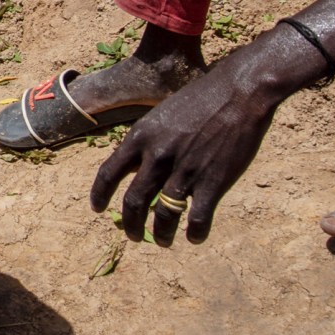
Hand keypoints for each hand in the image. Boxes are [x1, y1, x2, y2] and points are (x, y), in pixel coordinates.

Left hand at [90, 54, 277, 245]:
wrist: (238, 93)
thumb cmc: (200, 99)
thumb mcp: (161, 115)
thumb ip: (147, 141)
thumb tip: (135, 166)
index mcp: (139, 137)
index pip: (108, 173)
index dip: (99, 195)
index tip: (96, 209)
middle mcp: (156, 156)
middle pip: (133, 202)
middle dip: (130, 224)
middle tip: (132, 234)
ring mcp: (184, 171)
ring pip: (163, 216)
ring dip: (161, 234)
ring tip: (163, 241)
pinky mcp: (212, 182)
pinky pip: (197, 218)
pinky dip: (194, 233)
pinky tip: (194, 237)